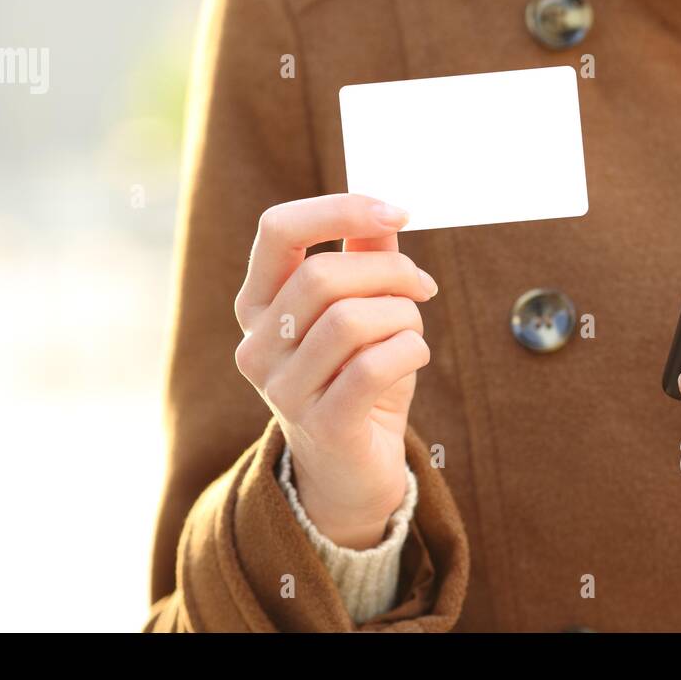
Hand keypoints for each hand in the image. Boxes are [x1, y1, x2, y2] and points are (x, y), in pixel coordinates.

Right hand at [233, 193, 436, 548]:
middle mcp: (256, 344)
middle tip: (423, 288)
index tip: (396, 212)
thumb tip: (384, 210)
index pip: (279, 230)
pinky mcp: (321, 425)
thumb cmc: (358, 377)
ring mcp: (282, 388)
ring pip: (351, 320)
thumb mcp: (363, 308)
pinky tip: (415, 357)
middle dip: (391, 272)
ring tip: (413, 331)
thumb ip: (367, 256)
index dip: (340, 210)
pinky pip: (374, 366)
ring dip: (403, 317)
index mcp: (258, 303)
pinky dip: (410, 351)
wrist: (353, 469)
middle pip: (323, 276)